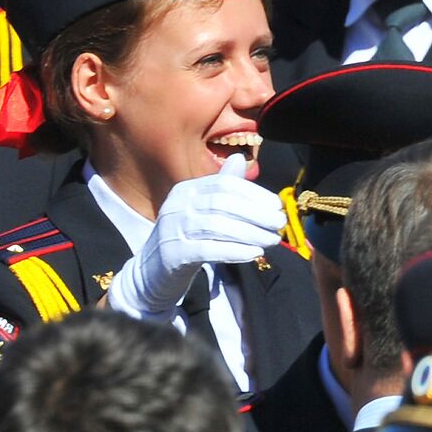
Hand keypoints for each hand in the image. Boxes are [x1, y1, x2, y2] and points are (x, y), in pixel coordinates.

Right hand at [105, 154, 284, 318]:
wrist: (152, 273)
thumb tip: (239, 158)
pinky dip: (234, 251)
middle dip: (256, 213)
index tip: (277, 206)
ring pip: (217, 226)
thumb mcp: (201, 209)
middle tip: (280, 224)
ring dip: (250, 233)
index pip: (225, 185)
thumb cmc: (185, 237)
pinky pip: (207, 250)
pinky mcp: (171, 254)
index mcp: (186, 189)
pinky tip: (254, 253)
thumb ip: (222, 187)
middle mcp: (176, 205)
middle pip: (222, 204)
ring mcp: (171, 229)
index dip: (255, 194)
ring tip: (272, 240)